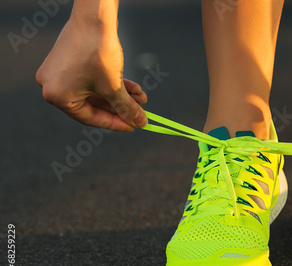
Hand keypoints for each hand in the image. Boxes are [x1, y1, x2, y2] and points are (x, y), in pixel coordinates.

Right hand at [36, 17, 147, 131]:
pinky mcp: (69, 62)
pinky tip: (134, 88)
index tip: (133, 126)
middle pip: (94, 105)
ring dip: (120, 96)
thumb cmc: (99, 52)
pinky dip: (112, 84)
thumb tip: (139, 123)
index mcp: (57, 96)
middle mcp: (52, 86)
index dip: (115, 123)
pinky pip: (93, 80)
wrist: (94, 17)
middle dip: (120, 108)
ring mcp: (59, 73)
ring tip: (142, 98)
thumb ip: (126, 108)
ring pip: (96, 92)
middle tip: (140, 114)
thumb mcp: (114, 86)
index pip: (89, 118)